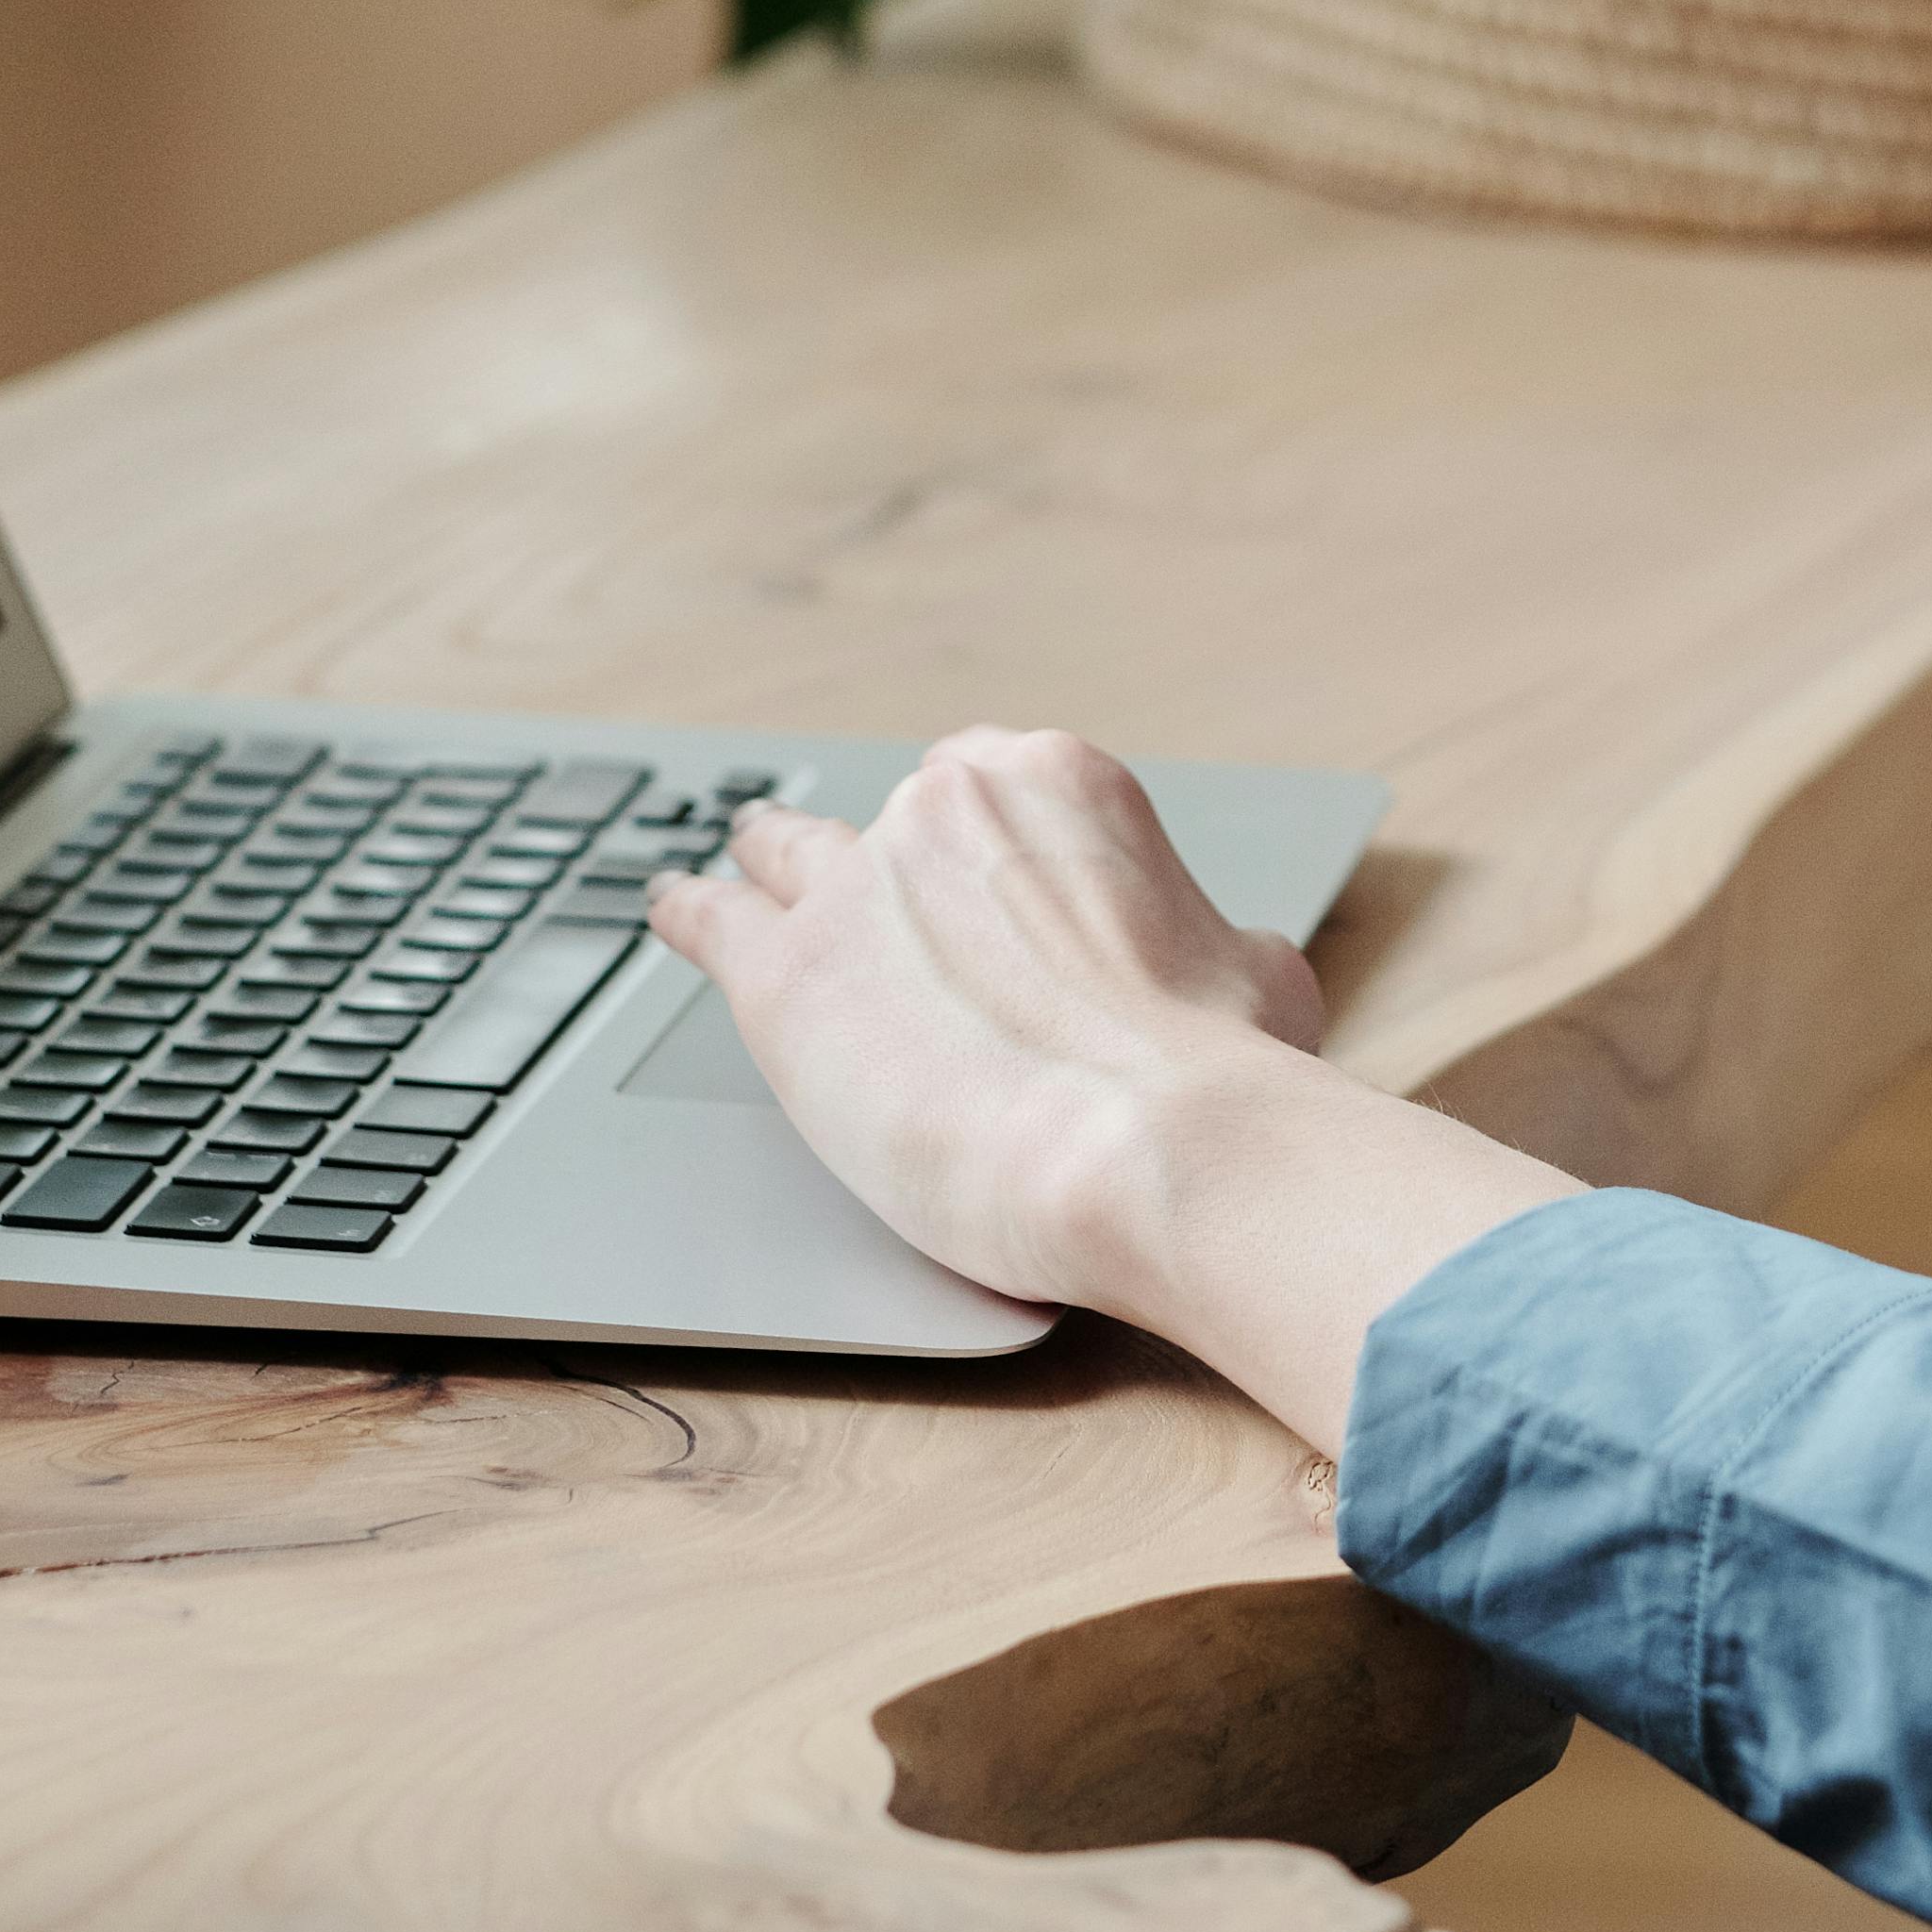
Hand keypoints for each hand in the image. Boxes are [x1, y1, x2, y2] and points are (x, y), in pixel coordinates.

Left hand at [652, 730, 1324, 1320]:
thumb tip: (1215, 960)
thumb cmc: (1225, 1072)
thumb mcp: (1259, 971)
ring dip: (768, 873)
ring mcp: (854, 885)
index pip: (983, 790)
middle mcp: (943, 809)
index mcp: (1055, 784)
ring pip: (782, 855)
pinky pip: (708, 921)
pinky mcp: (785, 979)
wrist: (1156, 1146)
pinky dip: (688, 917)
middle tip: (884, 924)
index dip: (976, 859)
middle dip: (882, 873)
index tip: (978, 900)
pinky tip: (672, 915)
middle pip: (883, 826)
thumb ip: (1207, 942)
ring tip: (740, 879)